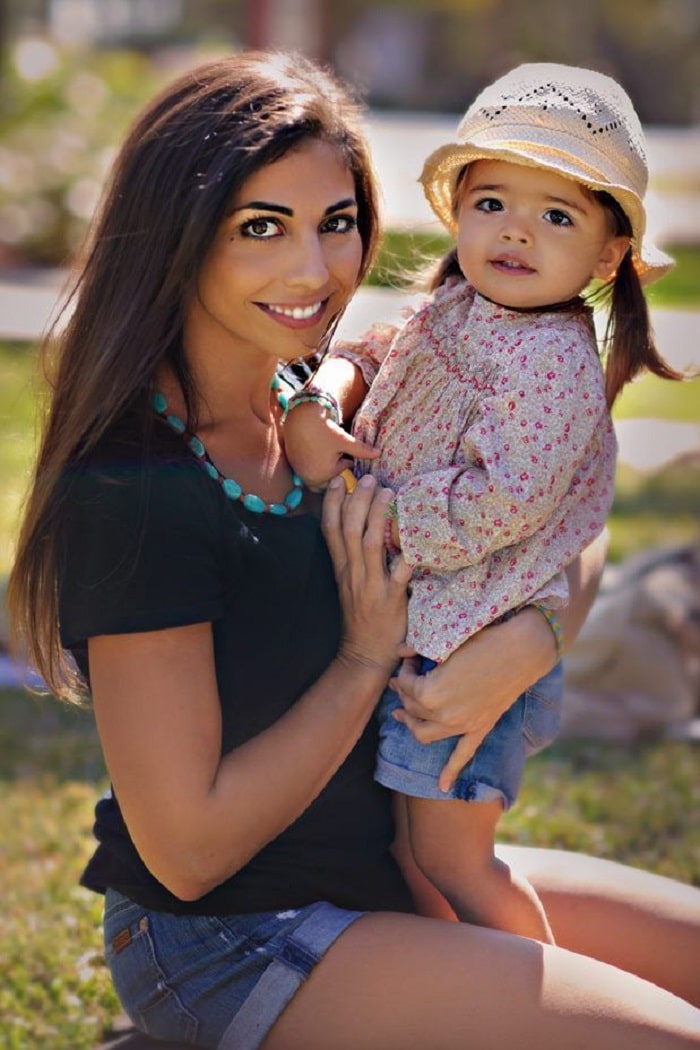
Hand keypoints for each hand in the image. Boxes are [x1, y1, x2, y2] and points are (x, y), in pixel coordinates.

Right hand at [284, 401, 378, 491]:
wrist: (300, 416)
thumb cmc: (323, 429)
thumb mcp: (344, 441)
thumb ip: (361, 450)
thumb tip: (378, 454)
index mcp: (322, 475)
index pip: (341, 480)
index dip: (345, 466)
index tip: (344, 453)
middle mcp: (309, 478)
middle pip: (328, 484)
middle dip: (334, 473)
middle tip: (336, 455)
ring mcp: (300, 472)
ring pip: (317, 480)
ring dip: (324, 472)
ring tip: (327, 454)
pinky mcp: (294, 464)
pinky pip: (307, 472)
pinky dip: (314, 467)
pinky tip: (317, 452)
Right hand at [322, 474, 410, 674]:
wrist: (363, 655)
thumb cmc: (360, 616)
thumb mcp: (348, 584)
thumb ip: (352, 558)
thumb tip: (359, 527)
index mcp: (341, 569)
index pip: (330, 530)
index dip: (332, 502)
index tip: (340, 480)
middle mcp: (353, 573)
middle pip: (349, 529)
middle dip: (357, 500)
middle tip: (369, 478)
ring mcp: (371, 585)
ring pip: (369, 543)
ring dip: (378, 515)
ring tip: (389, 492)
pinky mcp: (391, 599)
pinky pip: (398, 572)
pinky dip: (406, 554)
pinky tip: (416, 536)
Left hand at [390, 609, 559, 789]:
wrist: (522, 650)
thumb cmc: (484, 641)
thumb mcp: (447, 643)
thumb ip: (419, 649)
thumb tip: (400, 652)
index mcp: (430, 692)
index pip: (406, 685)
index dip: (405, 671)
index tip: (410, 660)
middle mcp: (443, 714)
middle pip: (412, 708)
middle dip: (406, 691)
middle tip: (407, 677)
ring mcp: (463, 725)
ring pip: (425, 734)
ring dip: (412, 725)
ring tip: (402, 715)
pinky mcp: (480, 727)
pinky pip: (463, 754)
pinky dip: (451, 771)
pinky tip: (442, 786)